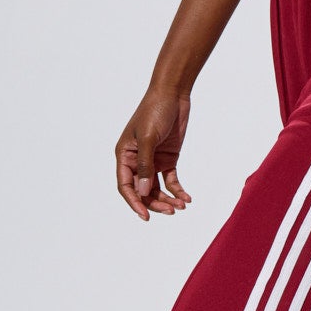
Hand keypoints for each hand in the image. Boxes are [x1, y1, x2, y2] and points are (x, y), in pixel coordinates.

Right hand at [116, 87, 192, 221]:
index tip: (146, 215)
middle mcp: (136, 160)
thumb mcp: (148, 138)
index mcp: (124, 155)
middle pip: (143, 190)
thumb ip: (145, 165)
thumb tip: (143, 190)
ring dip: (167, 199)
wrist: (173, 94)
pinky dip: (178, 190)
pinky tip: (186, 198)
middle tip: (170, 211)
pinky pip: (171, 180)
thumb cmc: (154, 111)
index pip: (126, 185)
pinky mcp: (168, 158)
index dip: (134, 202)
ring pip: (157, 188)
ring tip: (181, 206)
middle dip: (155, 203)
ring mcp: (153, 160)